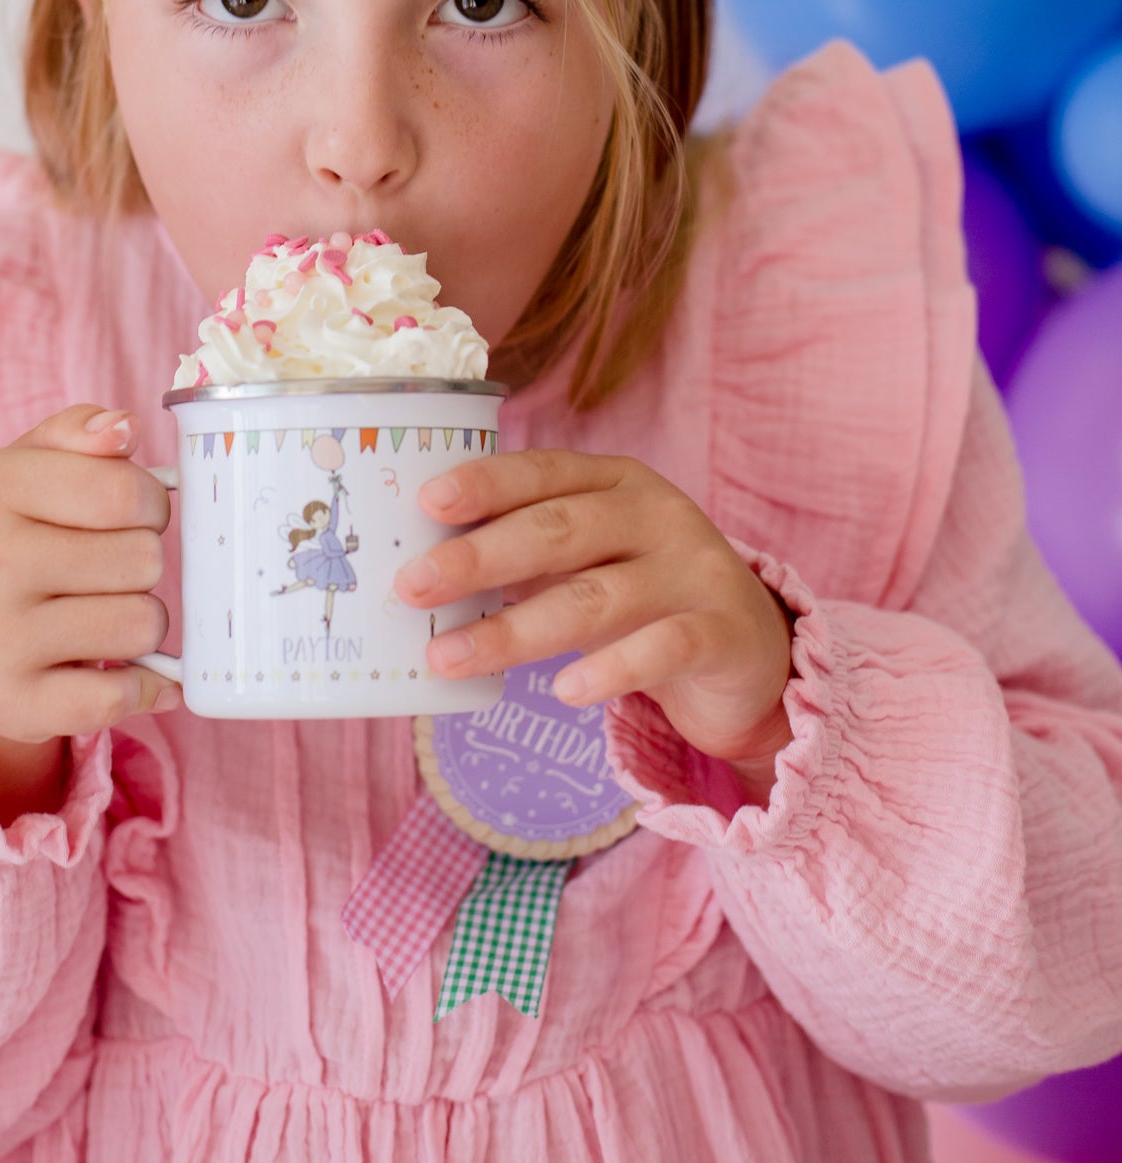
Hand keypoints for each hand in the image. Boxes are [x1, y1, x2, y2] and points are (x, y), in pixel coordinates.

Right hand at [0, 406, 178, 824]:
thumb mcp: (35, 466)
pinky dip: (139, 687)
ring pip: (143, 624)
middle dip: (141, 564)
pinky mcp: (11, 704)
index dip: (148, 504)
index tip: (127, 514)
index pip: (127, 490)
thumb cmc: (18, 537)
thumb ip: (82, 432)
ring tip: (97, 616)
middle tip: (103, 572)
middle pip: (144, 558)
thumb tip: (125, 428)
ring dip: (139, 623)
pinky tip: (115, 673)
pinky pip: (121, 695)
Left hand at [395, 450, 796, 784]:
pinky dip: (609, 669)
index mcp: (617, 481)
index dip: (486, 484)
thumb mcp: (590, 560)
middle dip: (479, 557)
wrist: (751, 650)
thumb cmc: (644, 596)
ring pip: (596, 596)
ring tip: (450, 656)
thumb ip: (527, 556)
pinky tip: (562, 691)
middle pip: (560, 529)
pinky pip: (661, 648)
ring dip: (515, 630)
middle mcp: (658, 514)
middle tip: (412, 586)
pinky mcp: (722, 631)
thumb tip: (423, 573)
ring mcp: (695, 570)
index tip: (426, 504)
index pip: (545, 471)